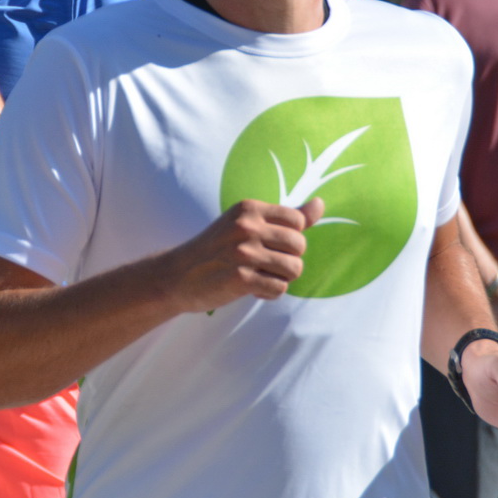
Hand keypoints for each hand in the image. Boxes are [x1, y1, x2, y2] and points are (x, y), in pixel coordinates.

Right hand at [159, 197, 317, 312]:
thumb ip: (285, 217)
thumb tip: (321, 204)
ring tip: (260, 275)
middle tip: (265, 264)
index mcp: (249, 209)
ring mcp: (244, 253)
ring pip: (294, 269)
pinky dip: (269, 292)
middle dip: (288, 259)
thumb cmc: (216, 248)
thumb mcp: (245, 223)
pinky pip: (279, 288)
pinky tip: (253, 289)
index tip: (269, 244)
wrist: (176, 275)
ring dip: (280, 278)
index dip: (289, 238)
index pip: (297, 221)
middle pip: (300, 246)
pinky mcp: (241, 279)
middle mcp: (247, 227)